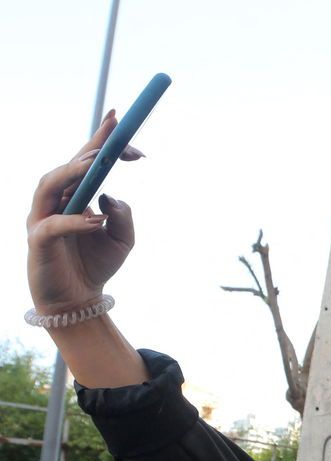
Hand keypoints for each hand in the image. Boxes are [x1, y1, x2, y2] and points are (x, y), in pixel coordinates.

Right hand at [27, 110, 142, 313]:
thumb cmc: (96, 265)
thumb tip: (112, 196)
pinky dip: (75, 221)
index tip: (122, 122)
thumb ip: (124, 216)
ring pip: (50, 184)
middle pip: (69, 165)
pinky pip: (54, 225)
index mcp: (76, 196)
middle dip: (92, 146)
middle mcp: (56, 201)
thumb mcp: (123, 240)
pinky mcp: (38, 241)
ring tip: (99, 163)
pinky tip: (97, 220)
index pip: (87, 162)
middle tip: (114, 131)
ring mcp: (43, 218)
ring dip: (73, 171)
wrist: (77, 300)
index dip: (103, 142)